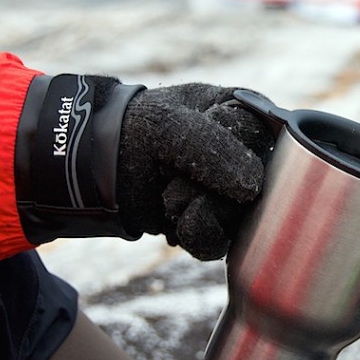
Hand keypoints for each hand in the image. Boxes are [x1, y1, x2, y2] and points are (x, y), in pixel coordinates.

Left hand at [117, 84, 273, 259]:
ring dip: (197, 211)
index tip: (190, 136)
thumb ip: (213, 148)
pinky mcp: (214, 223)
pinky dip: (194, 235)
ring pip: (238, 219)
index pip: (259, 138)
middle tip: (169, 173)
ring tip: (169, 197)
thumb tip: (253, 189)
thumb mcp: (168, 124)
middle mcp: (245, 155)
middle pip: (254, 186)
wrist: (99, 163)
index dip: (224, 147)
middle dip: (206, 188)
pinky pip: (220, 243)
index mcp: (242, 116)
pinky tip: (175, 221)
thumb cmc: (135, 129)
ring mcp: (231, 193)